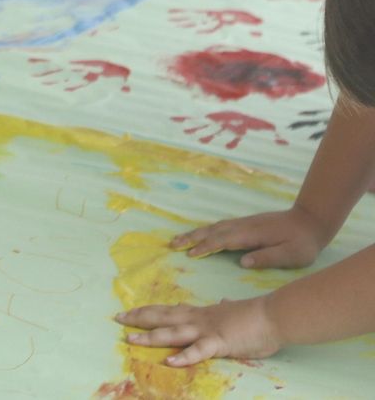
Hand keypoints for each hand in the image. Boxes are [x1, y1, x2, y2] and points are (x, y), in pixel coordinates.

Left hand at [117, 297, 280, 366]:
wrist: (274, 315)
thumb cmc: (256, 316)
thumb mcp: (234, 310)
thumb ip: (224, 308)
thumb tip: (223, 301)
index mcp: (201, 313)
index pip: (168, 310)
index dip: (149, 311)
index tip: (130, 311)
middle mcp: (198, 319)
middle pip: (163, 318)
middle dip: (139, 319)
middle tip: (117, 319)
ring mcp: (206, 330)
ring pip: (173, 333)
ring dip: (151, 337)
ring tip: (130, 340)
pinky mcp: (219, 343)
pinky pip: (198, 351)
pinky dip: (184, 356)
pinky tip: (169, 361)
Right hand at [170, 208, 329, 269]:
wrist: (311, 220)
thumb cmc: (303, 242)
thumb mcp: (292, 255)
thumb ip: (267, 258)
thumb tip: (242, 262)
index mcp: (252, 235)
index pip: (224, 241)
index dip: (206, 248)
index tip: (190, 254)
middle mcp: (244, 226)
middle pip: (213, 231)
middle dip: (192, 238)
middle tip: (172, 244)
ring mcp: (244, 223)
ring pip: (215, 227)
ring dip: (195, 233)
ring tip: (178, 240)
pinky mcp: (246, 224)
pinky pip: (220, 226)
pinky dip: (206, 230)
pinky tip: (200, 234)